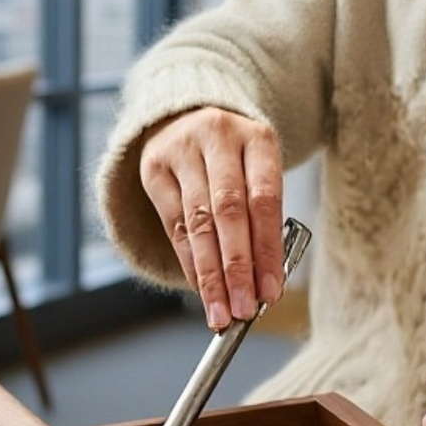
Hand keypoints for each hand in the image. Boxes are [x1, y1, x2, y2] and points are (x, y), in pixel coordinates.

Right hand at [139, 107, 284, 329]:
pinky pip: (174, 226)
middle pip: (228, 212)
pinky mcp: (153, 168)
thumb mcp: (260, 172)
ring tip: (221, 311)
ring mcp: (181, 150)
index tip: (271, 291)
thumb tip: (264, 282)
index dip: (268, 250)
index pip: (264, 200)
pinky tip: (201, 289)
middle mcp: (217, 137)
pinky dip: (191, 263)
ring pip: (197, 223)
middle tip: (243, 308)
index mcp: (256, 137)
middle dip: (237, 268)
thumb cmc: (235, 156)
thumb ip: (264, 220)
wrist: (187, 115)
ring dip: (210, 275)